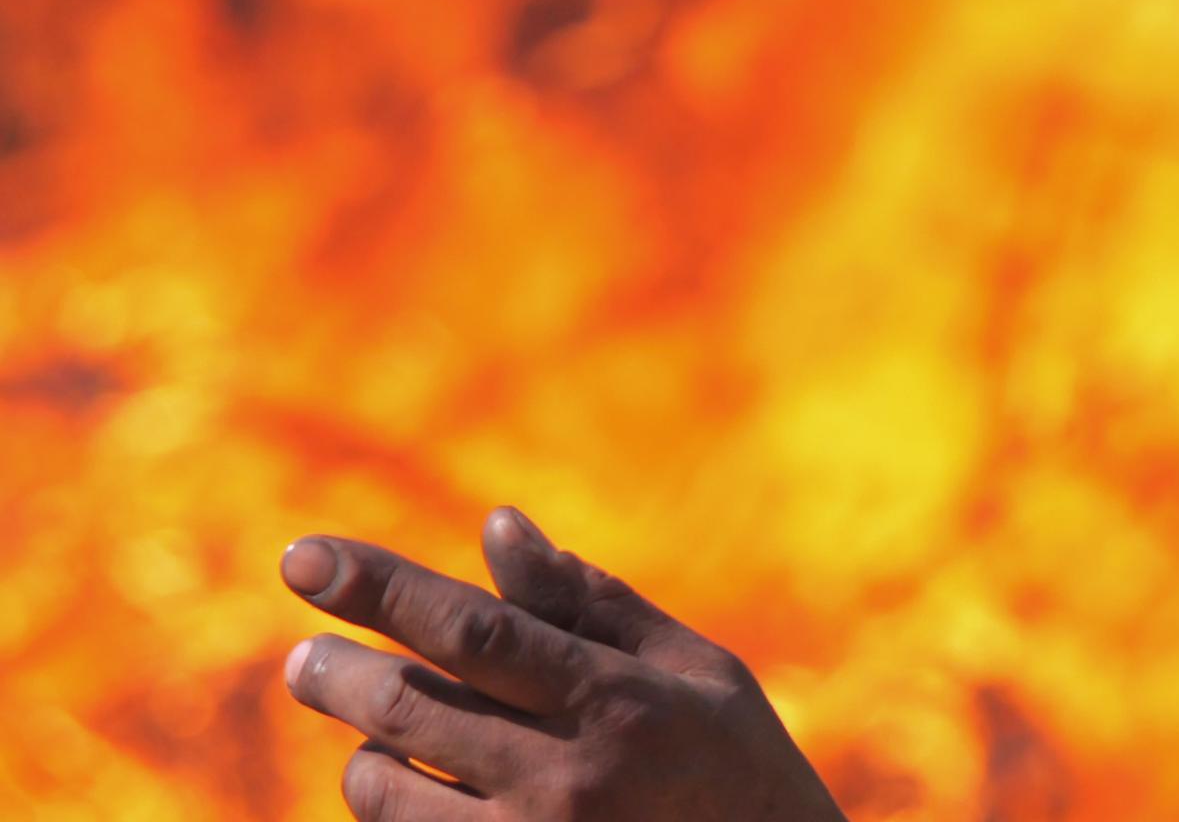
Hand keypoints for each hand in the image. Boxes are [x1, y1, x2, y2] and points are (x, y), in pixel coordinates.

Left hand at [279, 507, 844, 821]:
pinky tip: (415, 796)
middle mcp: (568, 780)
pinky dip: (396, 816)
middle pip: (407, 712)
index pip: (474, 630)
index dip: (380, 588)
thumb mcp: (695, 670)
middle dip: (337, 675)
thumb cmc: (739, 767)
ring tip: (383, 742)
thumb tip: (496, 525)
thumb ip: (589, 600)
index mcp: (617, 701)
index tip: (301, 556)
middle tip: (305, 661)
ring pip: (388, 796)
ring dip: (368, 758)